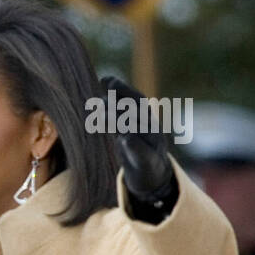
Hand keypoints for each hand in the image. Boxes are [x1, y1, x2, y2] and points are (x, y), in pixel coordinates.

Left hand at [103, 76, 173, 199]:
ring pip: (140, 129)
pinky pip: (144, 153)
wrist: (152, 176)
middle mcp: (152, 128)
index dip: (122, 89)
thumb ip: (116, 106)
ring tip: (103, 115)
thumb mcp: (124, 125)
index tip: (105, 79)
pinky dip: (136, 145)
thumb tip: (104, 79)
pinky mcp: (150, 162)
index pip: (136, 99)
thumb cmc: (135, 146)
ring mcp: (153, 145)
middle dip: (122, 102)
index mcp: (146, 118)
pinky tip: (127, 139)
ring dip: (122, 121)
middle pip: (139, 111)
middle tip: (101, 99)